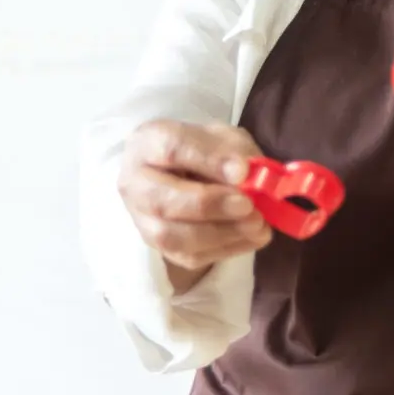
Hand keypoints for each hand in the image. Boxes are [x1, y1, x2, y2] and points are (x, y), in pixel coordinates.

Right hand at [117, 120, 269, 289]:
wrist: (189, 177)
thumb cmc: (204, 152)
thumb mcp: (223, 137)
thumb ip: (234, 151)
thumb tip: (244, 174)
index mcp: (147, 143)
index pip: (170, 148)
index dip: (208, 160)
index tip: (243, 171)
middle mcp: (135, 183)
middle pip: (162, 201)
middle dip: (209, 205)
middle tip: (249, 205)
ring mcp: (142, 220)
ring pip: (173, 237)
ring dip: (220, 233)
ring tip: (257, 224)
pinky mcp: (160, 248)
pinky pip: (189, 256)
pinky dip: (227, 249)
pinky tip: (253, 237)